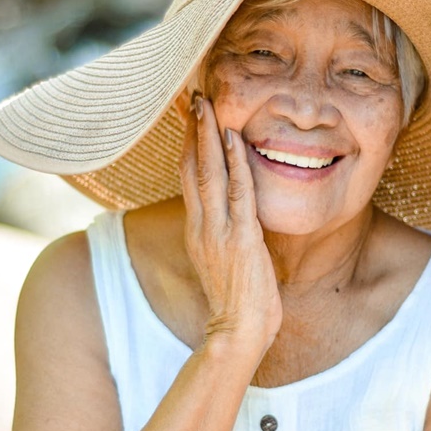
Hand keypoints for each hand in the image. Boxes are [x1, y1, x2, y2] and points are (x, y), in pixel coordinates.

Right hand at [178, 91, 281, 358]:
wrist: (238, 335)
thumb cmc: (240, 307)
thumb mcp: (227, 265)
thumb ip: (228, 239)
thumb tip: (239, 224)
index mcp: (198, 232)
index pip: (189, 178)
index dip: (189, 145)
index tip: (191, 117)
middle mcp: (202, 227)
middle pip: (191, 167)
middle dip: (193, 129)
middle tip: (193, 96)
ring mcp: (219, 232)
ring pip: (208, 173)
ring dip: (208, 136)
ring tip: (206, 105)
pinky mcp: (241, 239)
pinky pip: (237, 193)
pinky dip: (235, 163)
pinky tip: (234, 139)